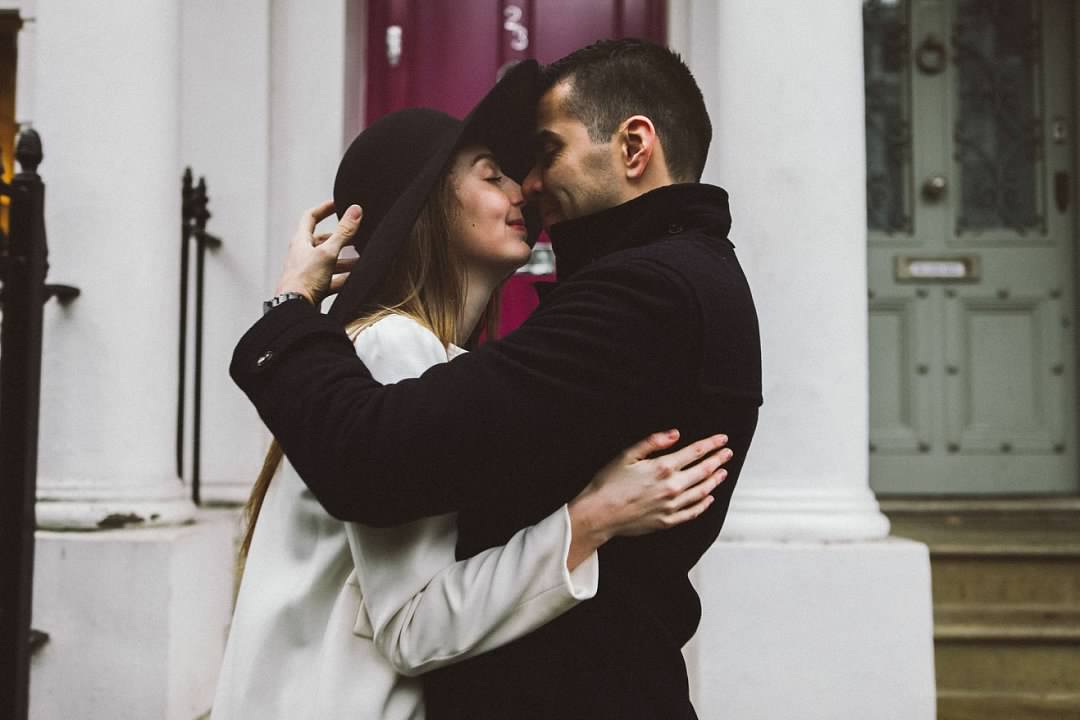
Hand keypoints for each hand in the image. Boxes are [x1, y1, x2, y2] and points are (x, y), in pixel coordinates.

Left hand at [274, 200, 362, 304]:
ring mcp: (307, 271)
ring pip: (328, 261)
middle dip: (341, 238)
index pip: (310, 217)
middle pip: (322, 241)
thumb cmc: (304, 279)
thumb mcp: (328, 252)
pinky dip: (343, 278)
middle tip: (356, 236)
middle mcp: (302, 254)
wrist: (294, 308)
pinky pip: (331, 279)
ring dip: (345, 260)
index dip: (324, 209)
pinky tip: (354, 280)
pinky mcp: (313, 287)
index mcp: (301, 241)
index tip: (337, 204)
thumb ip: (343, 232)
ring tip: (361, 260)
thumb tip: (354, 210)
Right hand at [564, 430, 732, 569]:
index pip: (695, 452)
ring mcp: (672, 506)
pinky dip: (704, 504)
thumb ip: (653, 442)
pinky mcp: (667, 522)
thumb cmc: (608, 483)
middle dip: (718, 460)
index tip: (722, 439)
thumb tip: (675, 434)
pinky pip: (692, 512)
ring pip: (702, 491)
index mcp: (663, 467)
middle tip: (728, 453)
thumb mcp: (627, 455)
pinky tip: (709, 498)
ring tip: (723, 473)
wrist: (599, 514)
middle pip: (703, 471)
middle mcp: (672, 487)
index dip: (711, 444)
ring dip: (715, 480)